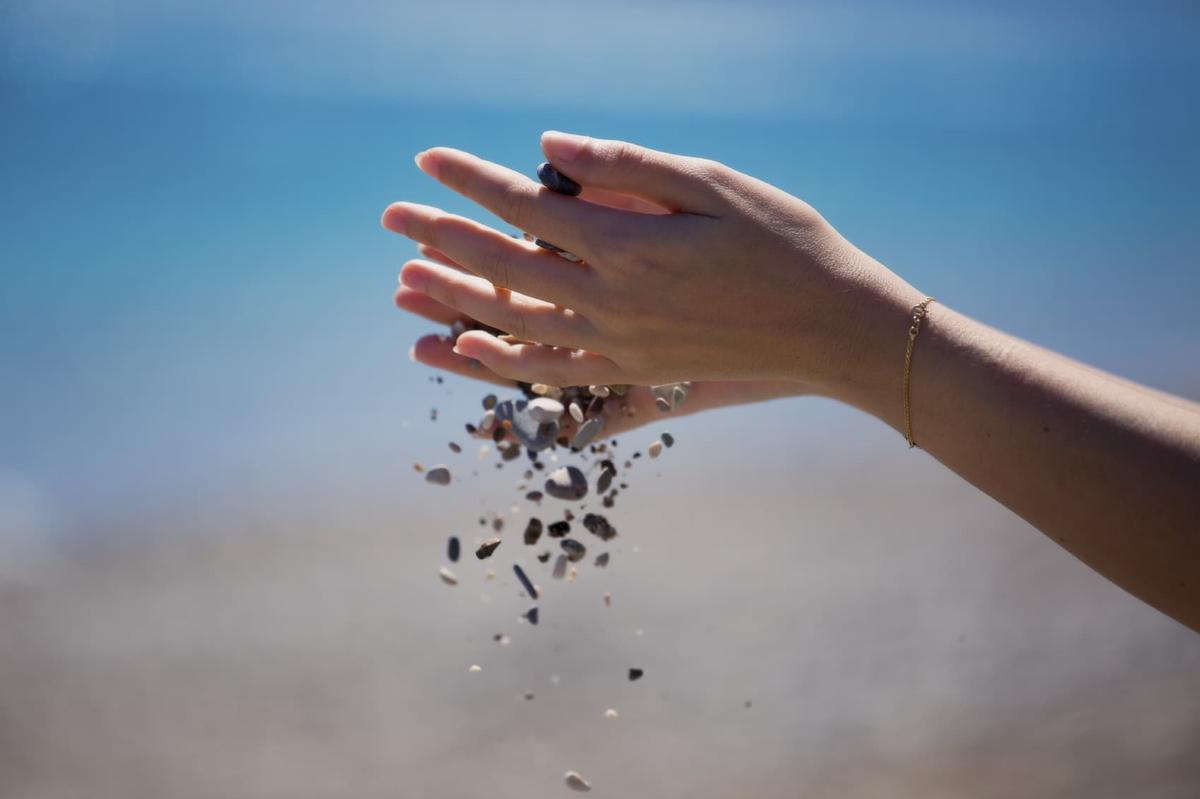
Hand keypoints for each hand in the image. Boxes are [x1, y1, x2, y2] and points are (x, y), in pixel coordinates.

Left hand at [382, 131, 923, 396]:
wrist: (834, 329)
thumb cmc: (786, 244)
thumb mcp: (715, 185)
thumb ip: (627, 168)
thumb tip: (548, 149)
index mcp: (629, 248)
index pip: (525, 207)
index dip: (470, 180)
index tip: (427, 158)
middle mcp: (612, 304)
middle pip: (504, 268)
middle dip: (441, 237)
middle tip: (390, 218)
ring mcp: (619, 348)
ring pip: (513, 325)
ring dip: (453, 301)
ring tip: (403, 287)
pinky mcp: (633, 375)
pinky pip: (550, 374)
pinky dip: (501, 361)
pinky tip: (464, 348)